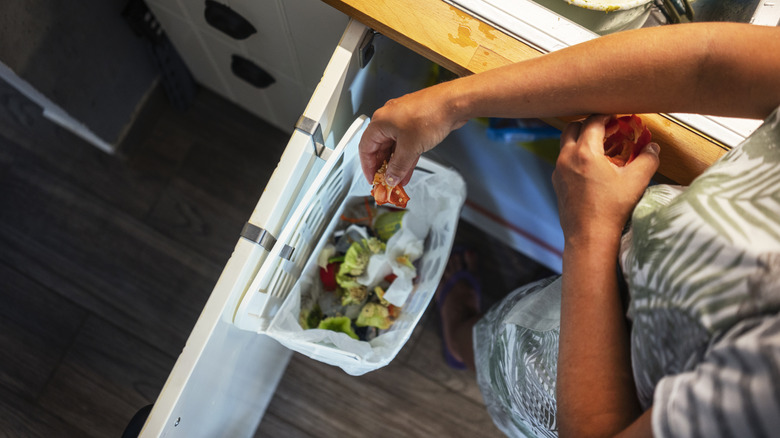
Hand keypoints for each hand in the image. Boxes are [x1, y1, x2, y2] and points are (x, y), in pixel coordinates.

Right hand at [358, 82, 466, 185]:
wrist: (453, 103)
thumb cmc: (430, 114)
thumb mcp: (410, 148)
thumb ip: (398, 166)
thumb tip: (391, 177)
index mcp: (380, 121)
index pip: (365, 148)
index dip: (368, 166)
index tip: (373, 179)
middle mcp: (389, 119)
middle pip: (379, 148)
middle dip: (383, 167)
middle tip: (386, 181)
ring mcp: (402, 120)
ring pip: (394, 147)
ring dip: (396, 164)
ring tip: (398, 179)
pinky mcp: (414, 122)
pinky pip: (405, 143)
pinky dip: (405, 157)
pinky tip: (408, 169)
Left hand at [552, 115, 659, 244]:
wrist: (589, 236)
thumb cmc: (611, 210)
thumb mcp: (636, 181)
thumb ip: (648, 159)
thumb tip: (653, 147)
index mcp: (585, 153)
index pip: (593, 121)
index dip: (606, 115)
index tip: (617, 116)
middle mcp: (567, 158)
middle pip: (573, 127)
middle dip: (589, 124)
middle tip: (607, 128)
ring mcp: (559, 170)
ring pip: (566, 143)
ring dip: (581, 139)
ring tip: (600, 145)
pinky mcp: (557, 182)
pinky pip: (564, 160)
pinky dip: (575, 155)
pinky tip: (591, 166)